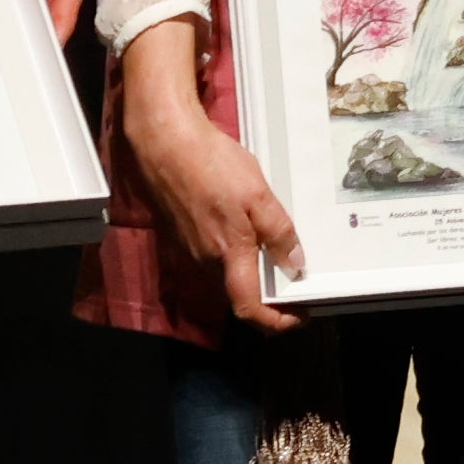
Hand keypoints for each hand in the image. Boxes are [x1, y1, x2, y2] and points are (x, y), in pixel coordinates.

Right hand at [123, 22, 304, 329]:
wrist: (165, 142)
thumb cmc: (210, 165)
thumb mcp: (258, 196)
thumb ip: (278, 234)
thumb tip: (294, 265)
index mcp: (227, 255)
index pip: (249, 309)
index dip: (275, 322)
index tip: (297, 316)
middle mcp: (206, 260)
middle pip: (239, 294)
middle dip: (269, 297)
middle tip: (297, 284)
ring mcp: (192, 247)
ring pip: (227, 274)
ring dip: (252, 272)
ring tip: (280, 255)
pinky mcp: (184, 232)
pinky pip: (215, 254)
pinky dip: (236, 253)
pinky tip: (250, 229)